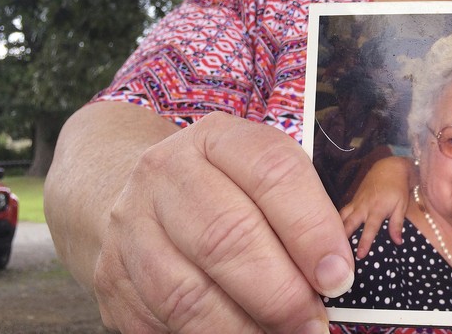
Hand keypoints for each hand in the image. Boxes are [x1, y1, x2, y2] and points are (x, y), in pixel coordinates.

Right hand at [93, 111, 354, 332]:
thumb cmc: (224, 187)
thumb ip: (298, 212)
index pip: (272, 173)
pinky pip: (162, 323)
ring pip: (189, 293)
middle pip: (227, 236)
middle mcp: (167, 173)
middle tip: (314, 321)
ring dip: (245, 328)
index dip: (311, 228)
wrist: (136, 193)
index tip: (338, 276)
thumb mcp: (260, 175)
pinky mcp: (112, 279)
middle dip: (281, 291)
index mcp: (217, 138)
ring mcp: (132, 226)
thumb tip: (334, 276)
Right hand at [339, 156, 413, 257]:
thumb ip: (397, 224)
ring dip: (336, 229)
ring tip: (331, 243)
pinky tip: (332, 231)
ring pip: (342, 216)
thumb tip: (398, 242)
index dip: (364, 242)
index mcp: (377, 209)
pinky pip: (342, 211)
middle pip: (349, 223)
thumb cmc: (398, 188)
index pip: (370, 228)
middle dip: (343, 237)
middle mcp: (363, 206)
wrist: (389, 167)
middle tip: (339, 252)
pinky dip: (336, 221)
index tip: (359, 255)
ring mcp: (356, 202)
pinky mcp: (353, 200)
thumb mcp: (401, 205)